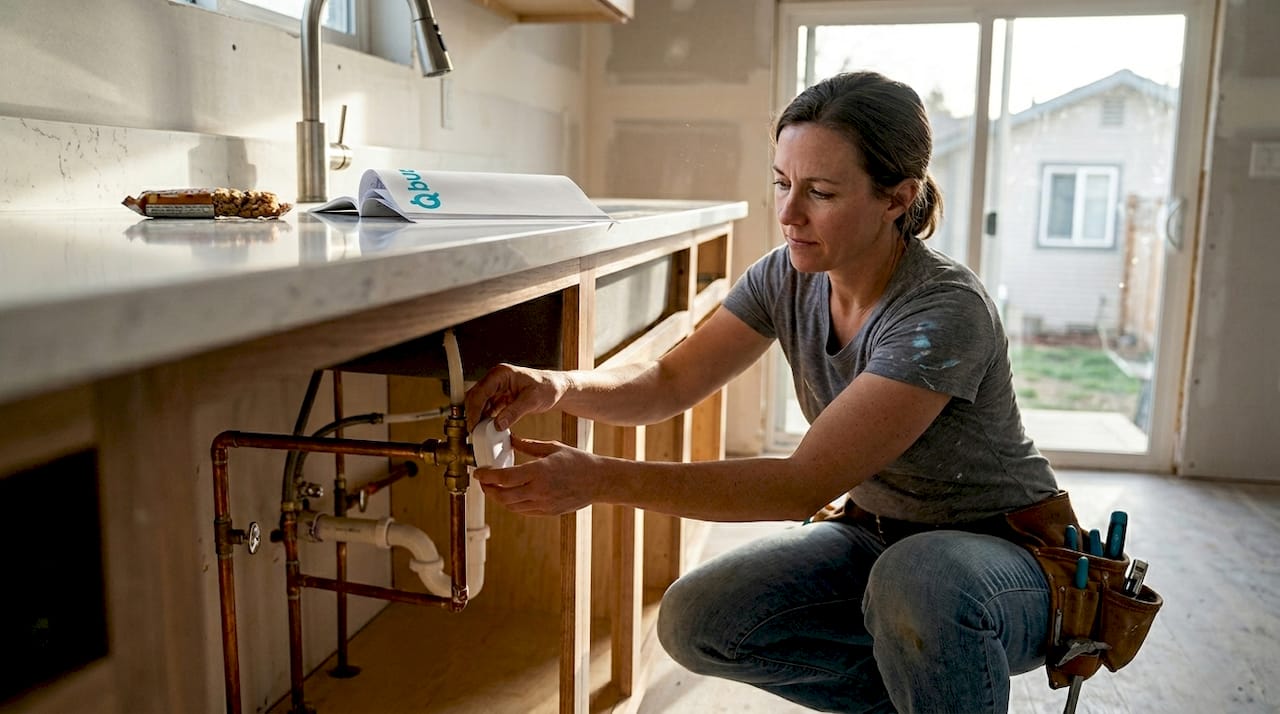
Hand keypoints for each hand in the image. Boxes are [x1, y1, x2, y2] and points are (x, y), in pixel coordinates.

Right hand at [464, 363, 564, 431]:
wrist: (558, 389)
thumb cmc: (548, 388)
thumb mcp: (532, 401)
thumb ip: (514, 412)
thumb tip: (497, 425)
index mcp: (501, 373)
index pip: (480, 391)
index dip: (474, 409)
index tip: (473, 425)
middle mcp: (496, 378)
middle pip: (475, 396)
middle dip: (472, 414)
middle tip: (473, 431)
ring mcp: (497, 387)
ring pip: (479, 403)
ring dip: (478, 417)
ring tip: (479, 433)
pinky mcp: (500, 396)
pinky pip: (487, 408)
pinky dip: (486, 418)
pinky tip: (487, 429)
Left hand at [471, 436, 601, 515]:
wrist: (599, 481)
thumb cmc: (578, 461)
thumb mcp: (552, 447)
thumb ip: (528, 445)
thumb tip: (511, 440)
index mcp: (539, 471)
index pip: (504, 477)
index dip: (487, 477)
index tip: (478, 472)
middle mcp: (539, 490)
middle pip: (503, 495)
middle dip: (488, 489)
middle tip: (483, 482)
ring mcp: (543, 504)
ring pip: (511, 506)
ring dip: (498, 498)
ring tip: (494, 489)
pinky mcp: (548, 512)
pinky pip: (523, 511)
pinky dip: (512, 504)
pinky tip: (510, 495)